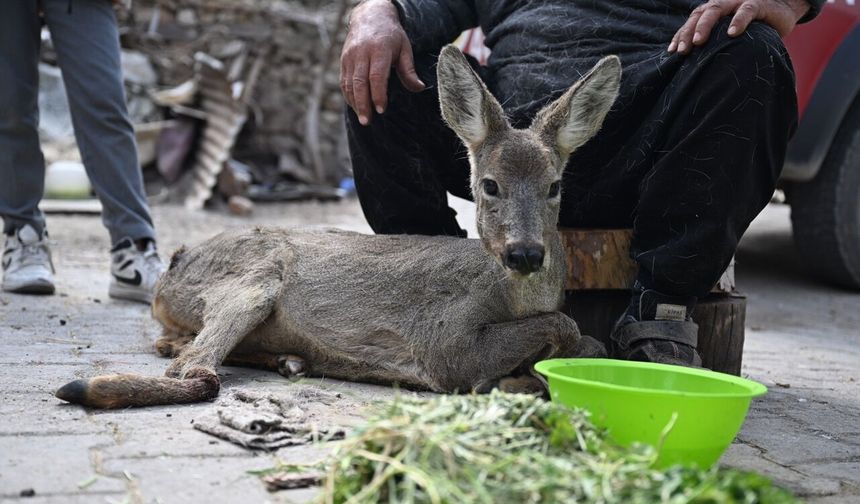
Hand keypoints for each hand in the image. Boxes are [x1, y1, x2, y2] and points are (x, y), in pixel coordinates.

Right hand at [340, 0, 424, 124]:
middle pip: (359, 82)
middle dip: (363, 104)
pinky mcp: (343, 60)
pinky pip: (344, 81)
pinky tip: (356, 106)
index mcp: (379, 49)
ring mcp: (350, 56)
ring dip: (355, 103)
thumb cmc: (391, 35)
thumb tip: (419, 88)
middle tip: (367, 121)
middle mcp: (362, 53)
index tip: (382, 110)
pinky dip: (348, 95)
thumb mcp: (404, 48)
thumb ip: (409, 70)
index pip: (376, 76)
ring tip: (363, 118)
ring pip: (349, 83)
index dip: (378, 94)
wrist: (370, 15)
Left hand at [668, 0, 809, 53]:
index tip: (671, 51)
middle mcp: (723, 4)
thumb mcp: (731, 34)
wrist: (783, 7)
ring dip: (705, 25)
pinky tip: (732, 33)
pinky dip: (738, 20)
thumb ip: (716, 43)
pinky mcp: (759, 4)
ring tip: (699, 41)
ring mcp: (739, 2)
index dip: (681, 34)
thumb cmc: (753, 25)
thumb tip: (695, 67)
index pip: (693, 20)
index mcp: (714, 11)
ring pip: (718, 8)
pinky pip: (747, 10)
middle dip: (688, 32)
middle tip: (681, 50)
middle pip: (700, 14)